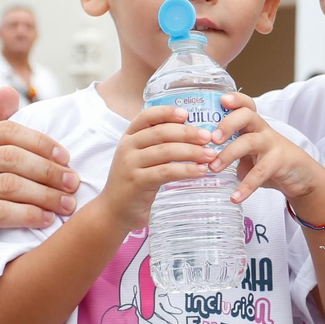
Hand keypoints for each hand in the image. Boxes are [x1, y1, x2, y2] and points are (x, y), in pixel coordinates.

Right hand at [0, 87, 77, 282]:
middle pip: (10, 158)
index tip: (68, 158)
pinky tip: (46, 219)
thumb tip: (7, 91)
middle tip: (74, 184)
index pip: (7, 132)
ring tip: (67, 204)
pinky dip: (27, 214)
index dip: (41, 143)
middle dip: (48, 171)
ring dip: (44, 195)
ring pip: (7, 185)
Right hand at [102, 105, 221, 230]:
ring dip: (192, 152)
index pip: (147, 116)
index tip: (186, 113)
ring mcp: (130, 164)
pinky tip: (200, 171)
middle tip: (208, 137)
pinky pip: (166, 172)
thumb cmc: (135, 180)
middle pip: (161, 132)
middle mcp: (127, 147)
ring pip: (166, 151)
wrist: (114, 211)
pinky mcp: (137, 182)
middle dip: (188, 133)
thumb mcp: (141, 157)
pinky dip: (186, 170)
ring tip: (210, 155)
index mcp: (129, 136)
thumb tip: (194, 133)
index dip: (167, 112)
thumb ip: (158, 144)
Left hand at [209, 94, 324, 209]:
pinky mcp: (279, 162)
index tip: (222, 100)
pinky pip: (260, 172)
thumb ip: (230, 150)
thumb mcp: (249, 151)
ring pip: (250, 142)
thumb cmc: (269, 160)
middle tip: (212, 139)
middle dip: (227, 124)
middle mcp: (262, 130)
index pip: (246, 105)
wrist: (300, 175)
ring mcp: (272, 144)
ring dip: (229, 154)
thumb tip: (202, 159)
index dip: (236, 99)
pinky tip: (235, 197)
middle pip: (247, 116)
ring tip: (213, 168)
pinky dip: (246, 186)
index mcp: (253, 125)